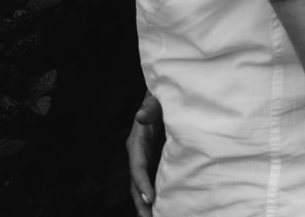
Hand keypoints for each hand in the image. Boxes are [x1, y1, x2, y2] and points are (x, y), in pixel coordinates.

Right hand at [126, 90, 164, 216]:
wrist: (165, 99)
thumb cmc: (162, 99)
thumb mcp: (156, 101)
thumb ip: (151, 108)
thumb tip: (141, 116)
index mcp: (137, 143)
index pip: (138, 168)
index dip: (142, 184)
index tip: (150, 199)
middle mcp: (139, 155)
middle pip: (138, 184)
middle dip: (143, 203)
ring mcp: (147, 161)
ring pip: (145, 187)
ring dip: (149, 204)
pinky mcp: (157, 162)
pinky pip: (156, 182)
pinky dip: (159, 196)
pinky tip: (167, 208)